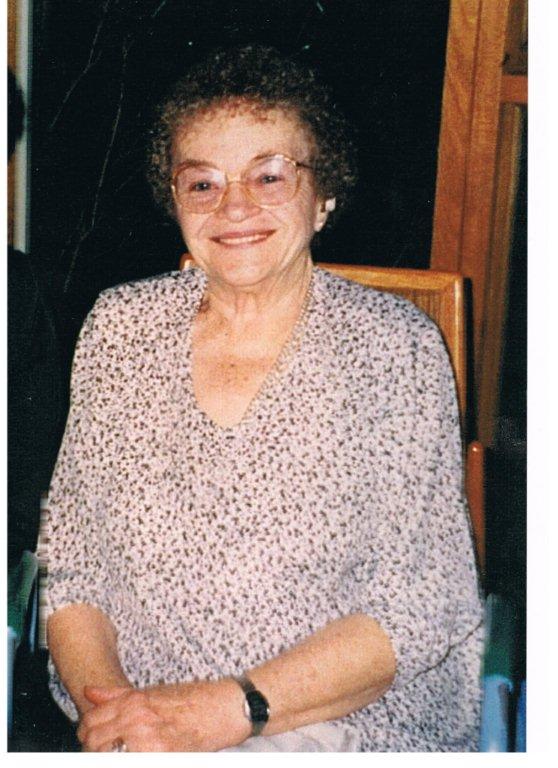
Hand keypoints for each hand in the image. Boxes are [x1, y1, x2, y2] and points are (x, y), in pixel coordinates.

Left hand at [77, 678, 249, 751]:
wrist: (223, 709)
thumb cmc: (192, 698)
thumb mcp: (152, 691)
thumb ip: (117, 695)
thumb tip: (89, 692)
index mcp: (134, 702)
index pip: (91, 721)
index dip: (85, 732)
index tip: (90, 737)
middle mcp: (137, 720)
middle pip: (94, 742)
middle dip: (92, 748)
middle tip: (101, 750)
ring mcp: (148, 742)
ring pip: (107, 756)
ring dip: (107, 755)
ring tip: (118, 752)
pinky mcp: (162, 757)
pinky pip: (130, 760)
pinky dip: (126, 758)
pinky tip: (135, 754)